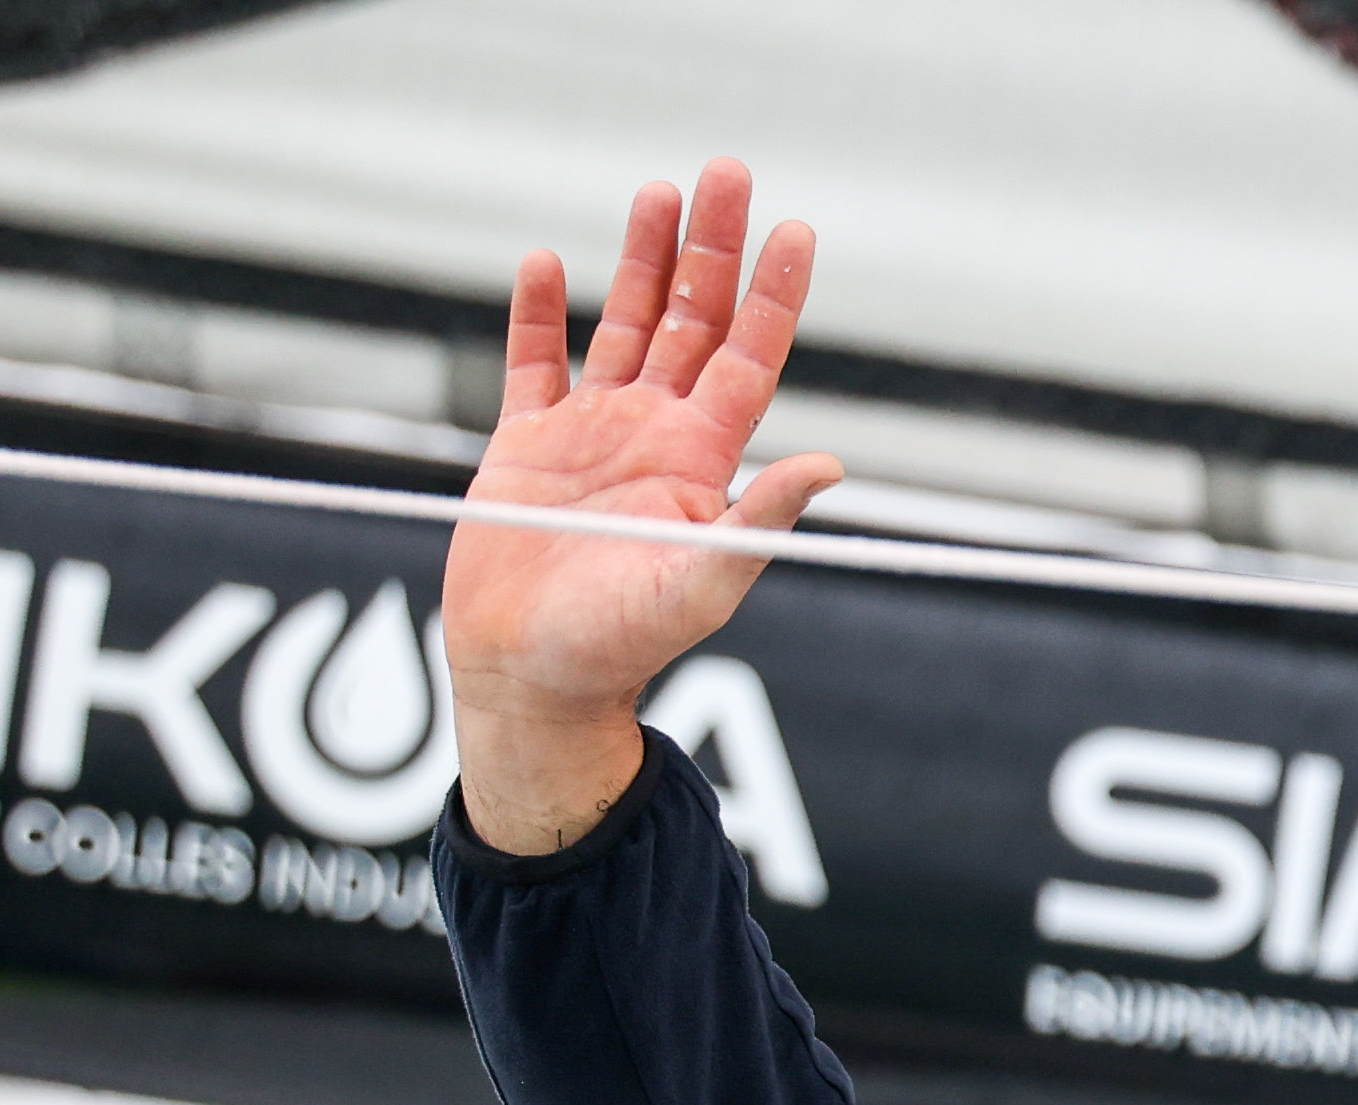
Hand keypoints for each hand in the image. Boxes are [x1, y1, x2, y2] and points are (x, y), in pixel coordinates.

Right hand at [445, 159, 840, 850]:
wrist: (534, 677)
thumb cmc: (623, 647)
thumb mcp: (703, 584)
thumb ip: (758, 523)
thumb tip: (831, 467)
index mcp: (702, 461)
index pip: (749, 358)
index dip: (772, 296)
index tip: (795, 231)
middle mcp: (656, 435)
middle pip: (693, 321)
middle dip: (711, 249)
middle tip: (727, 173)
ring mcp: (592, 433)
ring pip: (625, 324)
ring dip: (643, 261)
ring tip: (657, 191)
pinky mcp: (526, 444)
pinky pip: (535, 363)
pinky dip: (540, 313)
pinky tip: (551, 262)